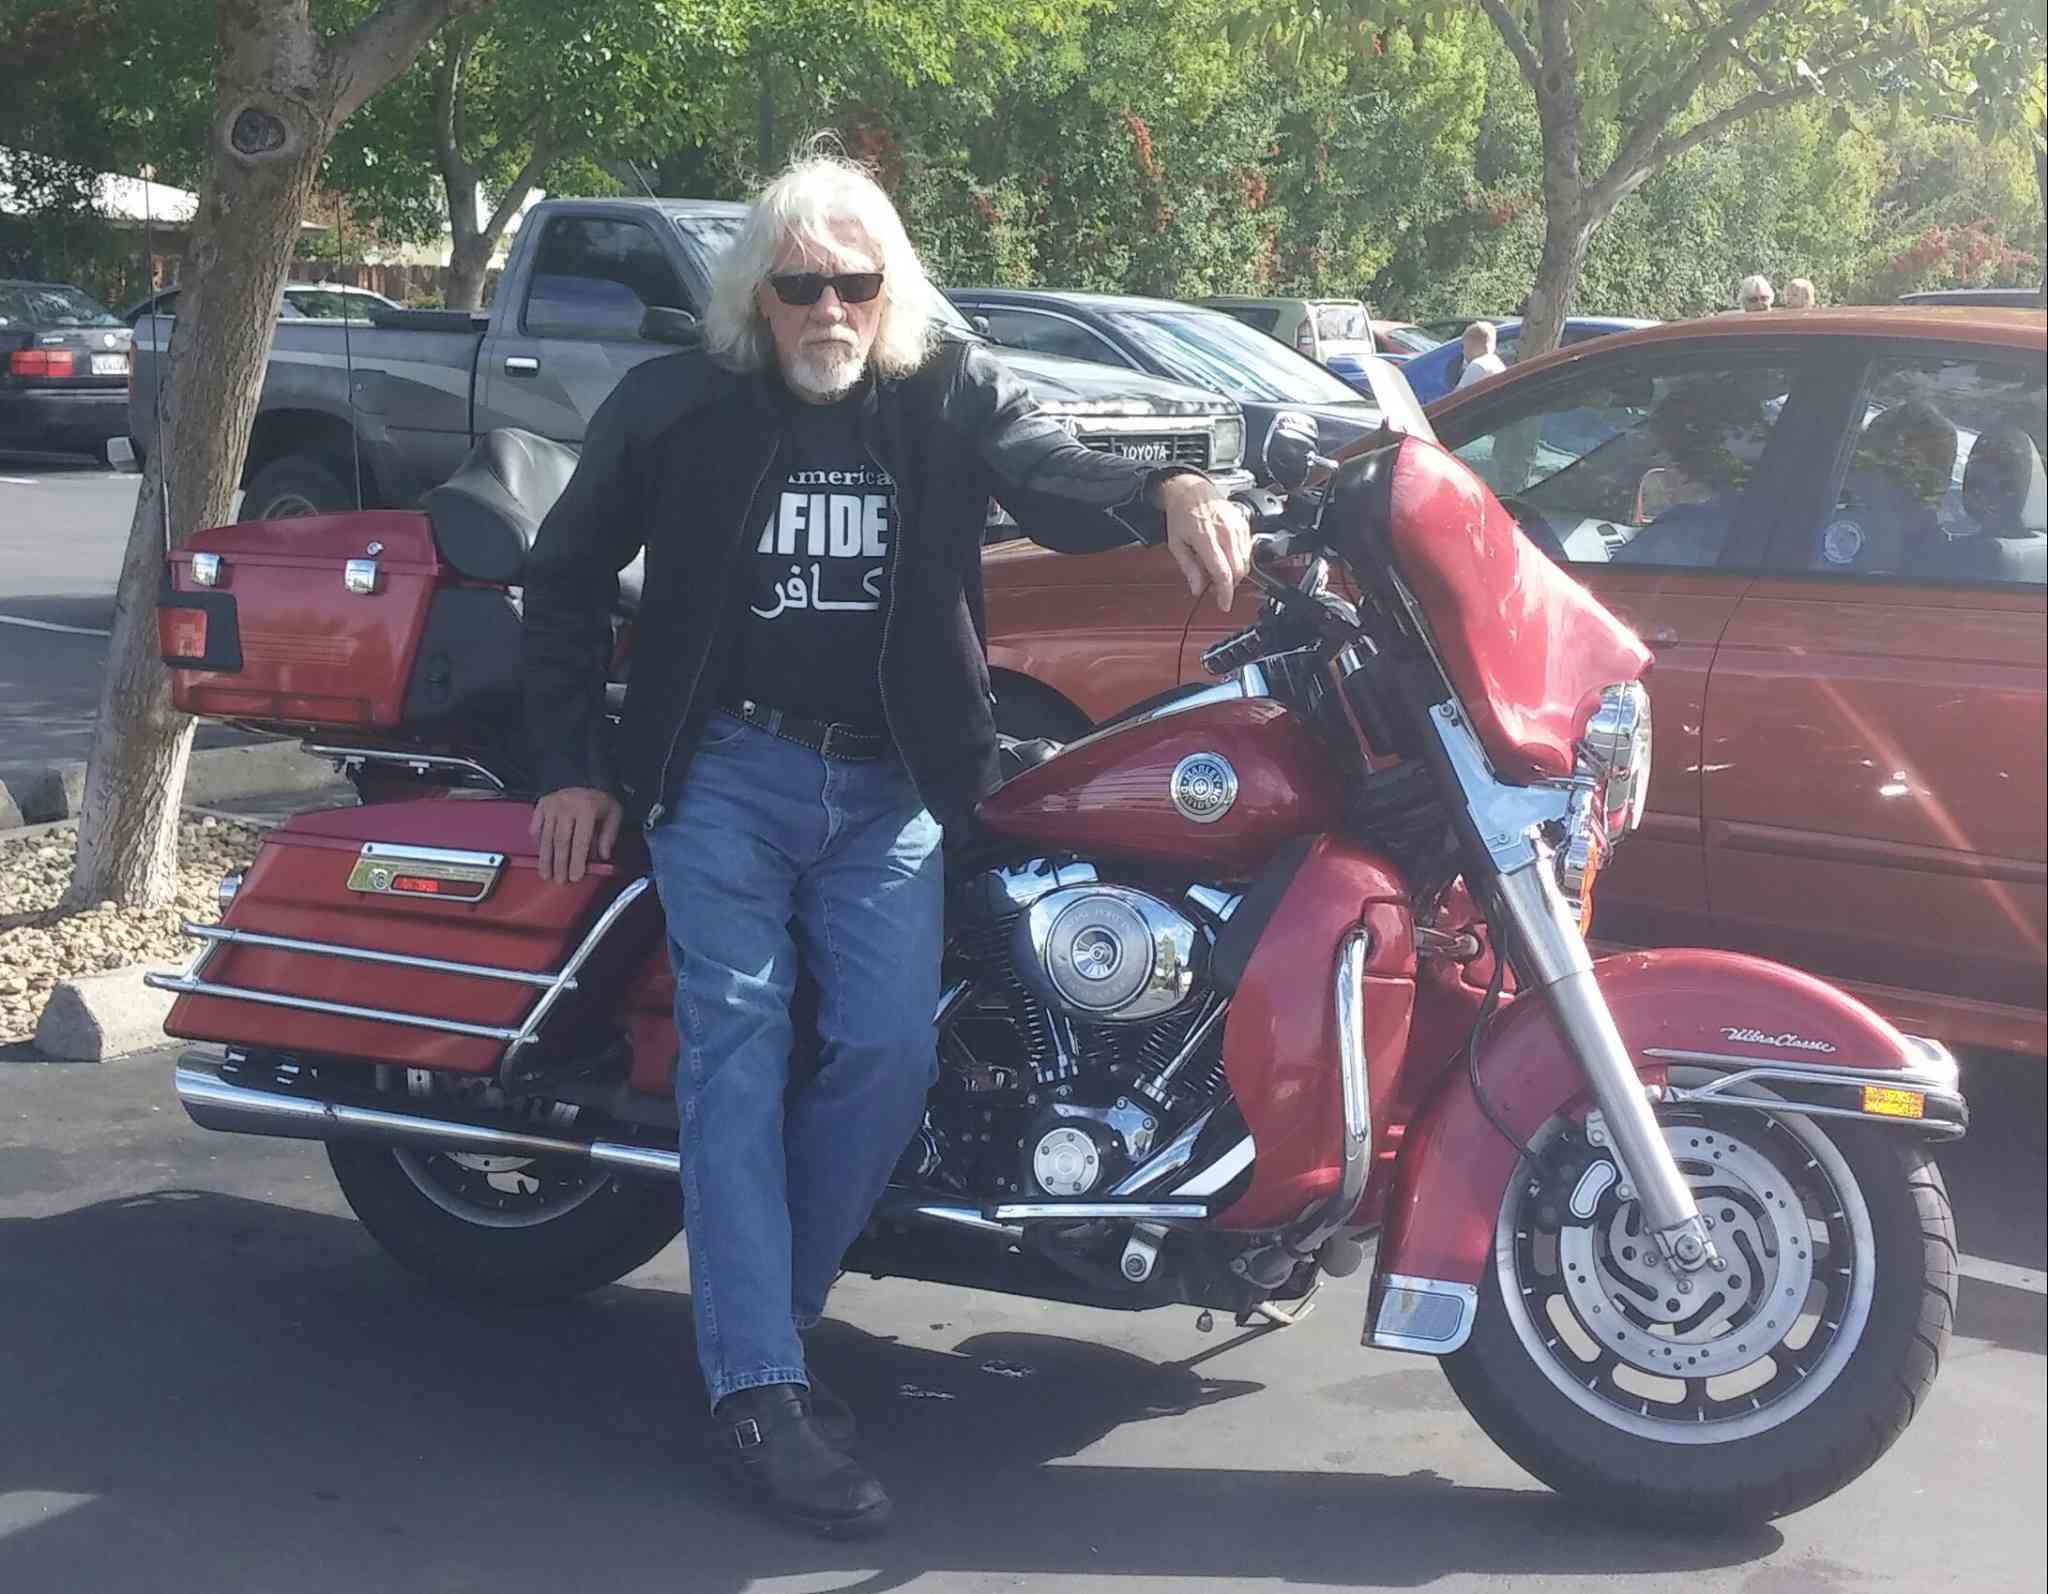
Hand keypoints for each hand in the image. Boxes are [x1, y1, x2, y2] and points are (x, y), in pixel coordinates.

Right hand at [531, 786, 623, 883]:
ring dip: (546, 858)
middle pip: (561, 842)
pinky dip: (537, 842)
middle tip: (559, 881)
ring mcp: (551, 806)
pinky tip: (540, 854)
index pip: (581, 841)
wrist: (584, 775)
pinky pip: (536, 827)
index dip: (577, 861)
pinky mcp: (541, 805)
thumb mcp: (613, 813)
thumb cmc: (599, 799)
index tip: (575, 877)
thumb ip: (609, 834)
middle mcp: (567, 807)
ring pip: (546, 837)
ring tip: (546, 874)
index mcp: (586, 809)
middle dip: (560, 864)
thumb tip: (604, 855)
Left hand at [1156, 473, 1251, 610]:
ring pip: (1245, 563)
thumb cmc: (1182, 514)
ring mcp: (1237, 528)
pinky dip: (1239, 561)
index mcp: (1206, 538)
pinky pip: (1248, 551)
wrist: (1192, 490)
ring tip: (1218, 571)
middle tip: (1214, 588)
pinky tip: (1226, 559)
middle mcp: (1225, 533)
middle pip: (1237, 571)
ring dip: (1234, 574)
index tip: (1224, 604)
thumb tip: (1197, 588)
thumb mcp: (1176, 544)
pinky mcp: (1244, 526)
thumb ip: (1188, 568)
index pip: (1222, 573)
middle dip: (1228, 585)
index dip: (1225, 593)